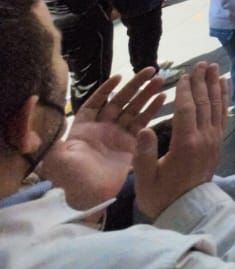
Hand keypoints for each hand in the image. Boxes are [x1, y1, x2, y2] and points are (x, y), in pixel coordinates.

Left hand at [39, 68, 167, 208]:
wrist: (89, 197)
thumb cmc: (70, 178)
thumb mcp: (54, 158)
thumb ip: (50, 139)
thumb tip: (38, 120)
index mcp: (84, 128)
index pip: (96, 102)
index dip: (106, 89)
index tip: (119, 77)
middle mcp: (103, 128)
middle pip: (120, 101)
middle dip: (134, 86)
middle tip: (151, 70)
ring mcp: (118, 136)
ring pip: (134, 109)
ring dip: (147, 94)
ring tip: (160, 80)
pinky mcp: (132, 144)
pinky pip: (143, 123)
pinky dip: (152, 110)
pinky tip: (162, 98)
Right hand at [134, 63, 223, 219]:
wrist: (187, 211)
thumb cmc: (161, 195)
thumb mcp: (146, 179)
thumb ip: (144, 154)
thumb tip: (144, 128)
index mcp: (186, 144)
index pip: (187, 110)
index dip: (185, 91)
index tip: (184, 74)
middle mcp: (204, 139)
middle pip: (205, 103)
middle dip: (203, 82)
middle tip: (202, 63)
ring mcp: (214, 141)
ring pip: (217, 107)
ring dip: (216, 86)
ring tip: (215, 68)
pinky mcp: (218, 144)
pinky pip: (223, 116)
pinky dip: (224, 99)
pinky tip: (224, 88)